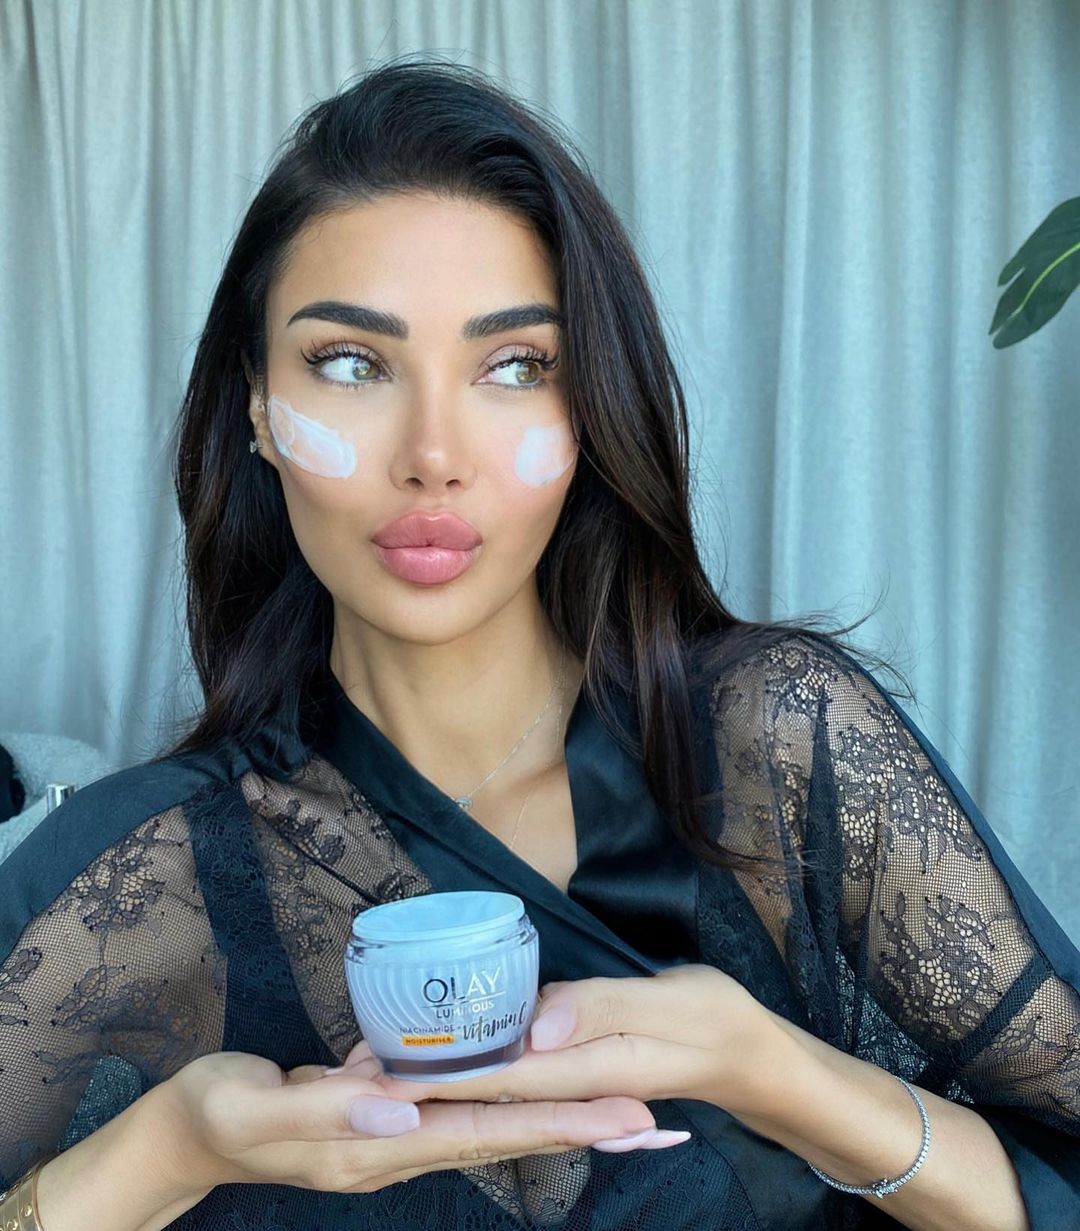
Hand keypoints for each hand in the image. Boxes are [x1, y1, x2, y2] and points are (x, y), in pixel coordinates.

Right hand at [160, 1049, 662, 1195]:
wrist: (185, 1134)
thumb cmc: (216, 1112)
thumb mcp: (257, 1107)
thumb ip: (326, 1106)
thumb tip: (403, 1107)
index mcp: (375, 1147)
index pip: (483, 1134)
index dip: (552, 1123)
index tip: (617, 1116)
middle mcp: (396, 1148)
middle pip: (502, 1135)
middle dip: (576, 1125)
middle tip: (646, 1117)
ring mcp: (391, 1138)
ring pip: (488, 1125)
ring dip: (551, 1117)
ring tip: (611, 1109)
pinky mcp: (381, 1118)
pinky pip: (458, 1110)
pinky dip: (505, 1103)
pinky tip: (530, 1090)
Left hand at [349, 963, 774, 1117]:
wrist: (753, 1055)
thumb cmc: (717, 1019)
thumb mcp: (670, 1001)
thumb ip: (603, 1009)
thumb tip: (537, 1029)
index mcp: (587, 1070)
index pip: (495, 1079)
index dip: (433, 1075)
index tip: (375, 1071)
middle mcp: (570, 1083)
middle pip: (481, 1090)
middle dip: (418, 1081)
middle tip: (349, 1066)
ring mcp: (573, 1079)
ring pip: (492, 1085)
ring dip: (436, 1077)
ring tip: (372, 1063)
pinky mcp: (577, 1067)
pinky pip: (514, 1074)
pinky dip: (471, 1068)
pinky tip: (442, 1059)